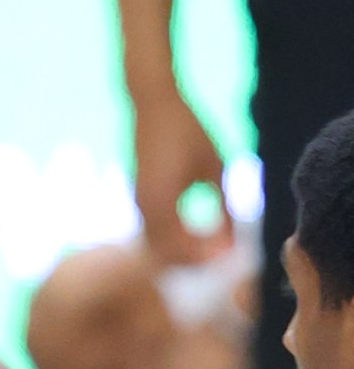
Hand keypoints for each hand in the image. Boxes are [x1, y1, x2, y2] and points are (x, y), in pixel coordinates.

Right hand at [131, 85, 230, 265]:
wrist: (153, 105)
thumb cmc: (189, 131)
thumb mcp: (215, 168)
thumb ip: (223, 208)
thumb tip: (231, 243)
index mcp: (164, 202)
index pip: (181, 249)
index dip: (206, 258)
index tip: (231, 256)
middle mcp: (145, 209)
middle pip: (164, 256)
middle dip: (192, 262)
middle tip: (221, 258)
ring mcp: (137, 205)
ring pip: (155, 248)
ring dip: (181, 253)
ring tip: (210, 248)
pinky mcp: (137, 199)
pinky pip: (152, 233)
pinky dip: (171, 241)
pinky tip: (194, 234)